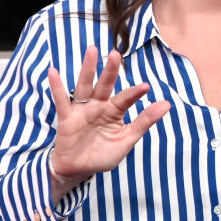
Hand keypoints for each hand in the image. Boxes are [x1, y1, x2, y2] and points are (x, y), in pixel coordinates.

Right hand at [45, 46, 170, 190]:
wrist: (78, 170)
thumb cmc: (103, 154)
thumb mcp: (126, 140)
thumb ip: (144, 121)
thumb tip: (167, 104)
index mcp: (114, 111)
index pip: (125, 99)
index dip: (134, 93)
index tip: (146, 86)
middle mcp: (98, 106)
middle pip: (105, 85)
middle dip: (110, 70)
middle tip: (115, 54)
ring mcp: (82, 110)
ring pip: (85, 86)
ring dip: (87, 69)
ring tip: (91, 50)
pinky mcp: (67, 118)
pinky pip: (61, 101)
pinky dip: (56, 87)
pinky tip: (53, 72)